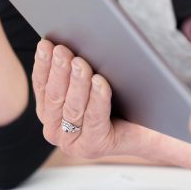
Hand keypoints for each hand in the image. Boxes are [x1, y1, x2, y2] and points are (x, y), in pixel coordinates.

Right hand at [32, 39, 143, 159]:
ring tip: (80, 63)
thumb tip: (68, 42)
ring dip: (77, 83)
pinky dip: (97, 98)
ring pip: (73, 108)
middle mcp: (55, 131)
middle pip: (55, 96)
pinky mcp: (94, 146)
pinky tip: (100, 82)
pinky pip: (94, 118)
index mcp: (49, 113)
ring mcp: (73, 143)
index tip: (46, 44)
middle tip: (63, 50)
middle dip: (58, 71)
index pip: (42, 86)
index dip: (43, 65)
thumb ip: (75, 71)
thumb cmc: (119, 101)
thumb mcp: (92, 84)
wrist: (148, 130)